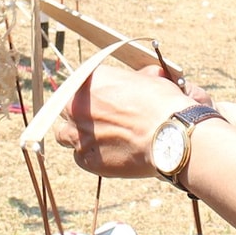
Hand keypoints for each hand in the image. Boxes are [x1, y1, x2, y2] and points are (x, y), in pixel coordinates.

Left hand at [55, 65, 192, 177]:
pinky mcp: (85, 158)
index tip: (98, 101)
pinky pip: (80, 157)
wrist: (171, 135)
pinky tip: (110, 155)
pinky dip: (92, 157)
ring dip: (78, 136)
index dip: (88, 94)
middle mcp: (77, 105)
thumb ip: (136, 79)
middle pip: (64, 109)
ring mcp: (78, 133)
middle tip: (94, 120)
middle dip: (76, 114)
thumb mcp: (150, 79)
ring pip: (64, 135)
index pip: (76, 84)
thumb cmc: (164, 105)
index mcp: (91, 80)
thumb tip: (147, 76)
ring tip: (100, 140)